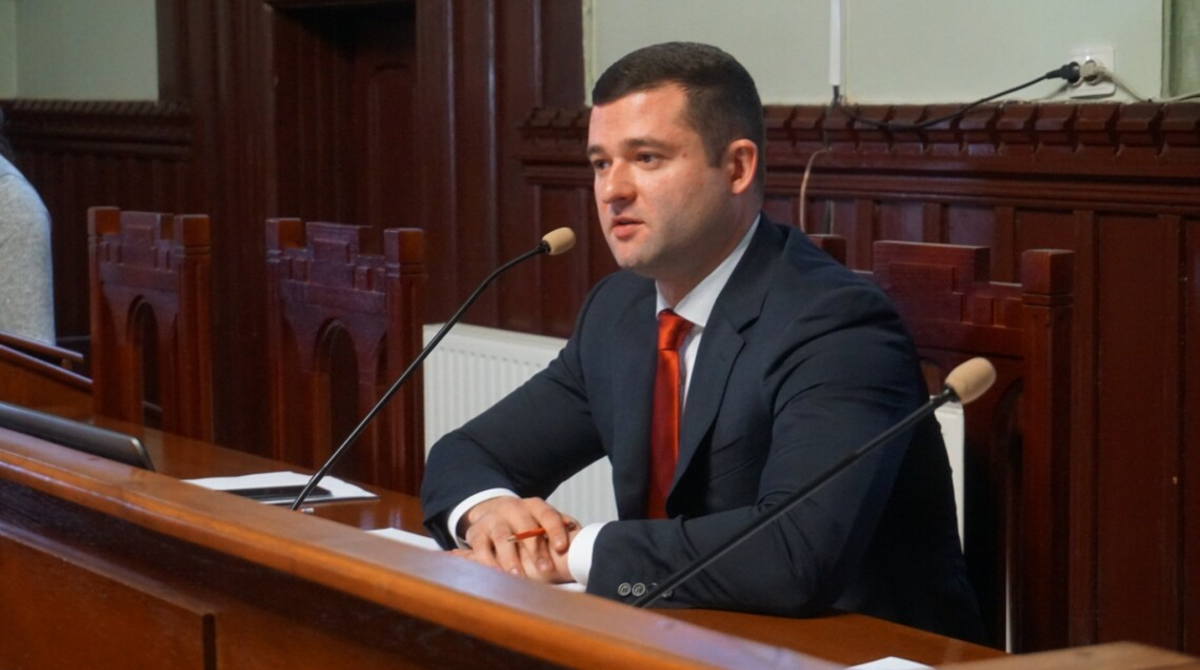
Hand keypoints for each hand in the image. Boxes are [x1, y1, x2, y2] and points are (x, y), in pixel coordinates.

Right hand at [457, 496, 578, 582]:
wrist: (492, 512)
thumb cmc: (527, 523)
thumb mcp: (543, 521)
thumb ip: (561, 527)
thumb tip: (581, 536)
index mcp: (534, 506)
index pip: (548, 515)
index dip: (555, 531)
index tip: (562, 548)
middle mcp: (513, 509)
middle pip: (525, 527)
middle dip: (536, 550)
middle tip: (546, 571)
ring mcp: (493, 519)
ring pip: (502, 537)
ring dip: (511, 559)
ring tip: (519, 577)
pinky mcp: (476, 533)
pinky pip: (480, 548)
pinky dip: (488, 562)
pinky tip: (497, 575)